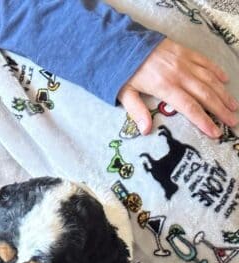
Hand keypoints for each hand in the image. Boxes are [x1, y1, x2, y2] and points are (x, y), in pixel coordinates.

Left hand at [117, 38, 237, 138]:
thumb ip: (137, 111)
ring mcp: (184, 62)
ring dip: (223, 93)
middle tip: (232, 122)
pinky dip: (217, 71)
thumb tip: (145, 130)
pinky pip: (205, 62)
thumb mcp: (124, 92)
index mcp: (165, 87)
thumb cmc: (123, 70)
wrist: (124, 42)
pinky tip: (225, 80)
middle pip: (205, 95)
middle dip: (220, 110)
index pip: (190, 107)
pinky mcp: (185, 52)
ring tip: (233, 106)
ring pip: (209, 79)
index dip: (203, 121)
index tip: (215, 132)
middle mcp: (179, 75)